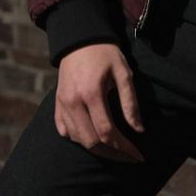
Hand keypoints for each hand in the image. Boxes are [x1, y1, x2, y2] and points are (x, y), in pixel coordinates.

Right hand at [55, 42, 145, 161]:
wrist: (80, 38)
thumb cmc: (105, 54)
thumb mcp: (123, 72)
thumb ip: (130, 102)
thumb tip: (139, 130)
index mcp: (92, 93)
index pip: (108, 132)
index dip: (124, 148)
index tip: (138, 155)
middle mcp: (74, 102)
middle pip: (91, 142)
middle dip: (112, 154)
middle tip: (128, 156)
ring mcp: (63, 104)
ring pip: (78, 140)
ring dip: (96, 149)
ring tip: (114, 150)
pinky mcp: (57, 104)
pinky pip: (64, 131)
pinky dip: (78, 139)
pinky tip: (92, 138)